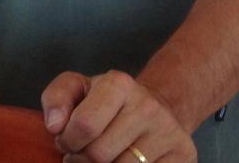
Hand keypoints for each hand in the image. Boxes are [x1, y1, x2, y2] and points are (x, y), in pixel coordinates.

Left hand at [41, 70, 195, 162]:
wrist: (158, 109)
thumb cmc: (107, 102)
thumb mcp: (78, 89)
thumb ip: (56, 99)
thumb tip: (54, 125)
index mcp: (119, 84)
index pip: (84, 125)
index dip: (68, 141)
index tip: (67, 141)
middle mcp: (148, 106)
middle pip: (99, 155)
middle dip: (81, 159)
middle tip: (81, 154)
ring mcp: (169, 133)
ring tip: (101, 161)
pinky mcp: (183, 156)